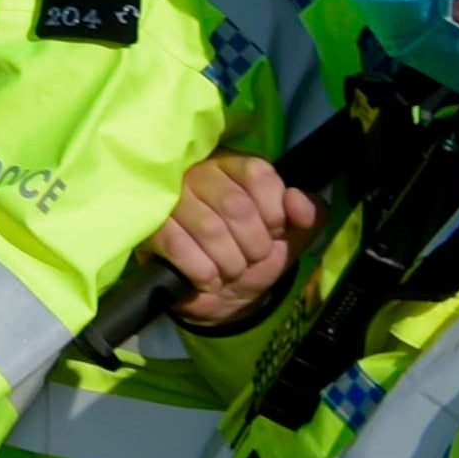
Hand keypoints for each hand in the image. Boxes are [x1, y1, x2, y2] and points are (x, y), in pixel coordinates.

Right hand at [151, 150, 318, 333]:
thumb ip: (309, 214)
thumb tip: (298, 202)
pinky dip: (204, 274)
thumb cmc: (254, 253)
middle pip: (235, 205)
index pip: (258, 174)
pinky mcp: (149, 226)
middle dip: (254, 246)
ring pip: (210, 229)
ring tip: (230, 269)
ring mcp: (169, 197)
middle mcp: (197, 171)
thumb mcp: (292, 235)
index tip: (274, 231)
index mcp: (233, 165)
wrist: (221, 292)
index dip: (274, 212)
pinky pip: (180, 248)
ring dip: (230, 264)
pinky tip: (208, 277)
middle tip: (251, 257)